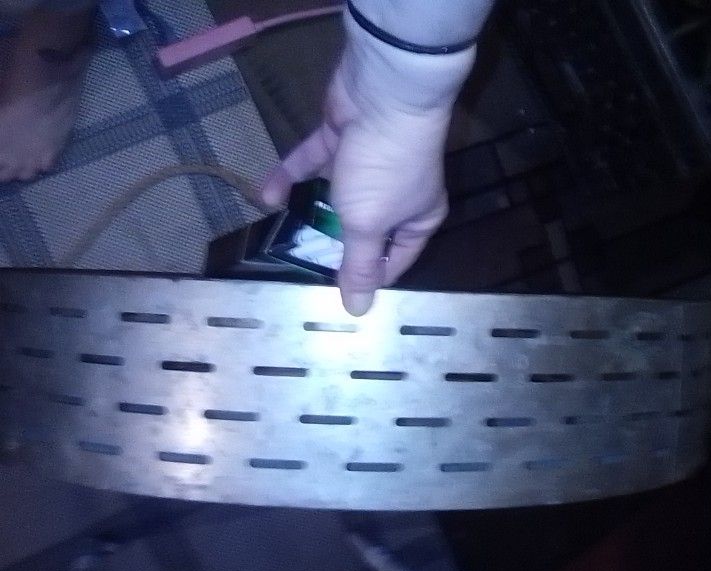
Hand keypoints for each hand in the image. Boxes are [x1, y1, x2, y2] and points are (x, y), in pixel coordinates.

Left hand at [261, 11, 474, 315]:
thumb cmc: (384, 169)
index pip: (394, 260)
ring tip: (283, 234)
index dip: (368, 278)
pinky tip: (266, 194)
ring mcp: (367, 166)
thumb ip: (359, 265)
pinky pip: (314, 163)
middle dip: (335, 245)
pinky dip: (292, 176)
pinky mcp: (341, 140)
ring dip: (309, 210)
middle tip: (304, 265)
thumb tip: (359, 311)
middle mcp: (396, 195)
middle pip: (364, 230)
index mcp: (416, 218)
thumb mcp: (369, 225)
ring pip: (335, 196)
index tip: (337, 293)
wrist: (381, 93)